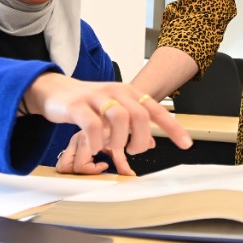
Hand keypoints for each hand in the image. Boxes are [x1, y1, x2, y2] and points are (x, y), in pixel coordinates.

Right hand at [25, 73, 191, 175]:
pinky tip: (95, 147)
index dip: (173, 128)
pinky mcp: (77, 106)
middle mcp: (116, 92)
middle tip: (132, 151)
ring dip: (119, 140)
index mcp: (129, 93)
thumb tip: (150, 142)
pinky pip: (93, 126)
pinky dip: (97, 141)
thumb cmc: (89, 104)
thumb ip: (132, 123)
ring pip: (119, 118)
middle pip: (140, 115)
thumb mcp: (114, 110)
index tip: (186, 145)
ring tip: (112, 147)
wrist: (56, 91)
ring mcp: (96, 97)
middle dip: (140, 139)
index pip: (156, 110)